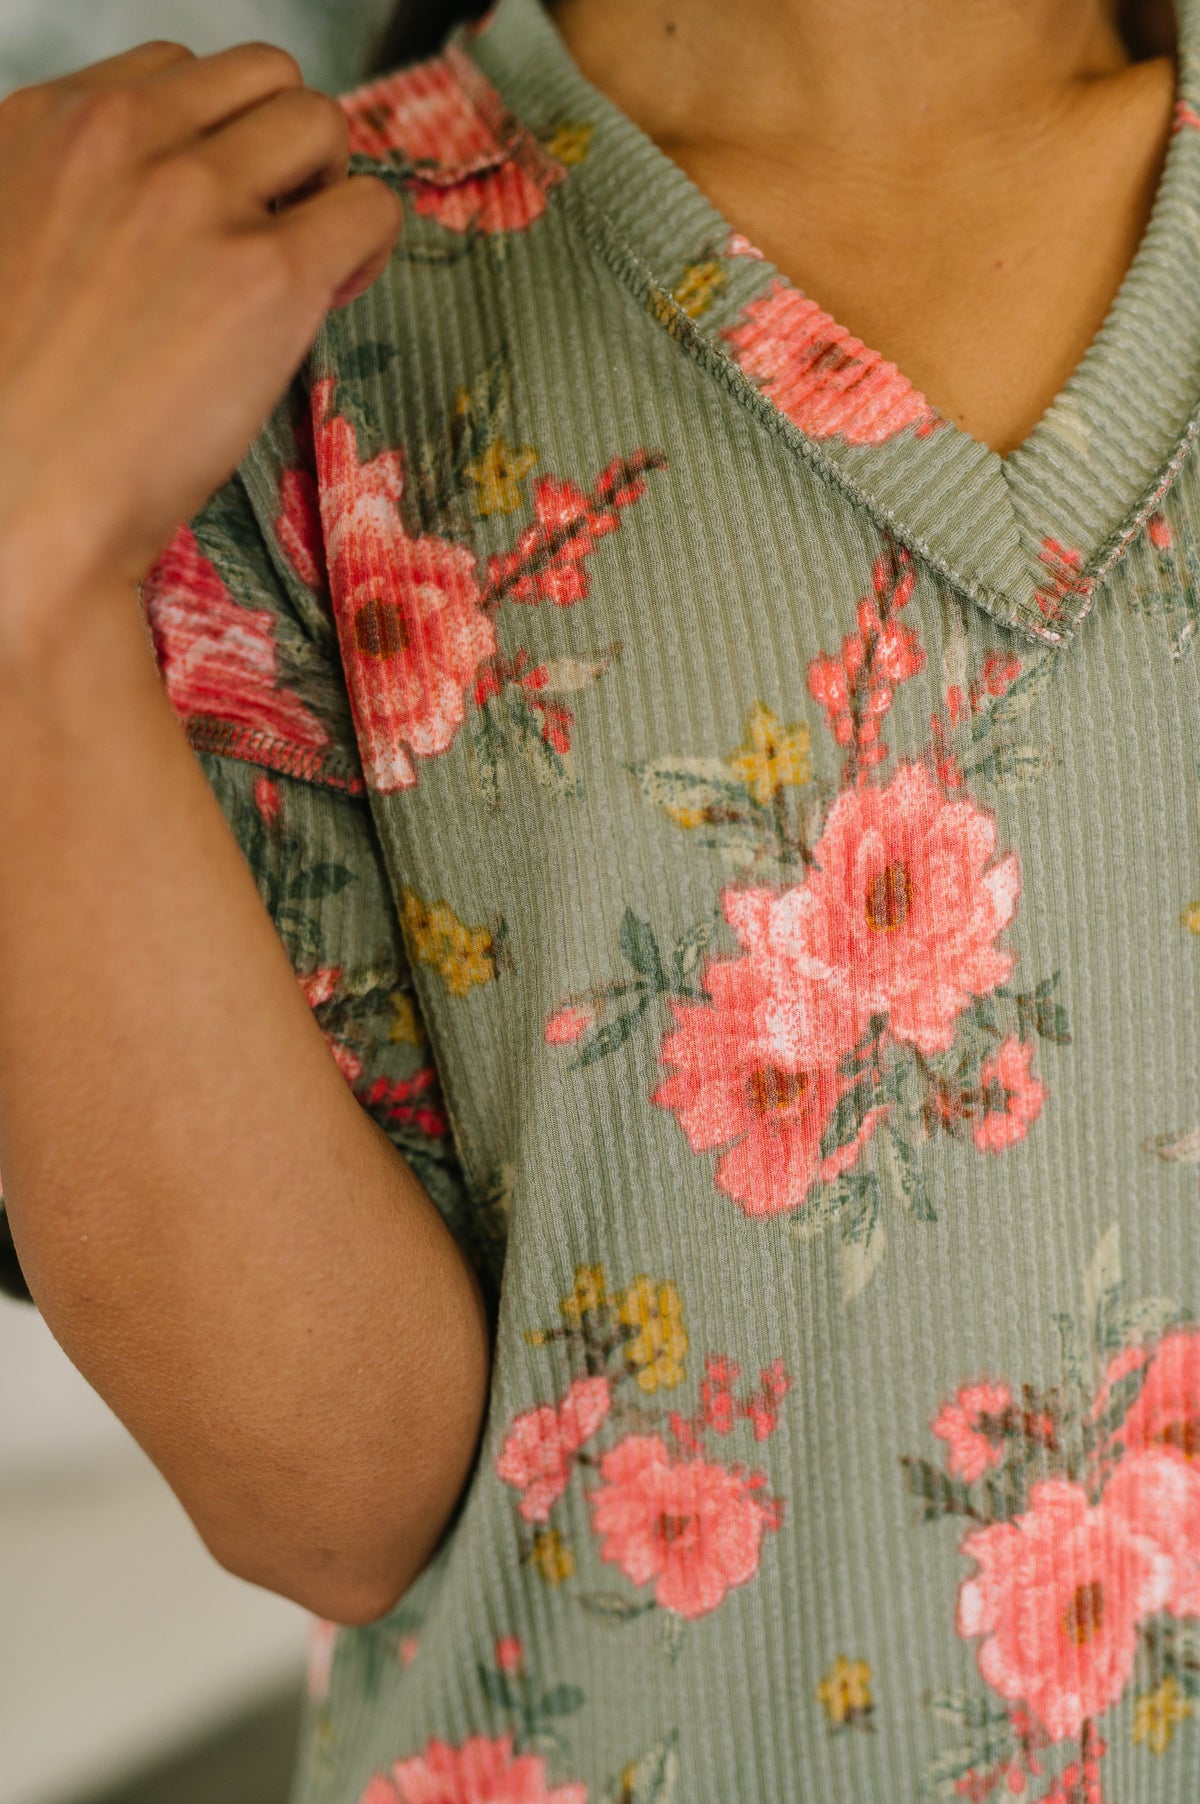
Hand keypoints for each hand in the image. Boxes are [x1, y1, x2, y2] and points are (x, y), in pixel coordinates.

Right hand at [0, 41, 403, 654]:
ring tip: (310, 263)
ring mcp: (198, 198)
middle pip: (258, 81)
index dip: (214, 141)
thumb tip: (135, 232)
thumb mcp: (4, 257)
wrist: (11, 502)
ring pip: (319, 124)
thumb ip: (66, 209)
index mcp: (40, 127)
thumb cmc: (5, 419)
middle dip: (283, 149)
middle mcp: (120, 141)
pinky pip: (369, 207)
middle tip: (280, 228)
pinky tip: (332, 296)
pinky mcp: (269, 272)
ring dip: (330, 187)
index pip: (172, 76)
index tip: (220, 204)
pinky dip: (368, 245)